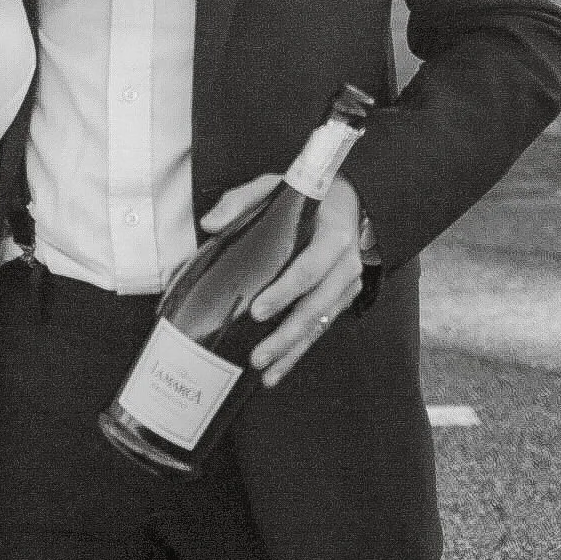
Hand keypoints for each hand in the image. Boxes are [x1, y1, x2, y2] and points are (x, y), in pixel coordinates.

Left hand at [197, 170, 365, 385]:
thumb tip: (210, 225)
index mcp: (333, 235)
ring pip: (319, 325)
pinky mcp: (340, 301)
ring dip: (291, 350)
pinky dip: (297, 353)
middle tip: (257, 354)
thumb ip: (242, 200)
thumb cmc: (309, 197)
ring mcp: (345, 287)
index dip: (284, 291)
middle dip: (286, 334)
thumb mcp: (277, 187)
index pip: (309, 268)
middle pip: (316, 306)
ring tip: (264, 370)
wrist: (350, 201)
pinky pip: (318, 331)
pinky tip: (275, 372)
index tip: (257, 310)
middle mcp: (345, 265)